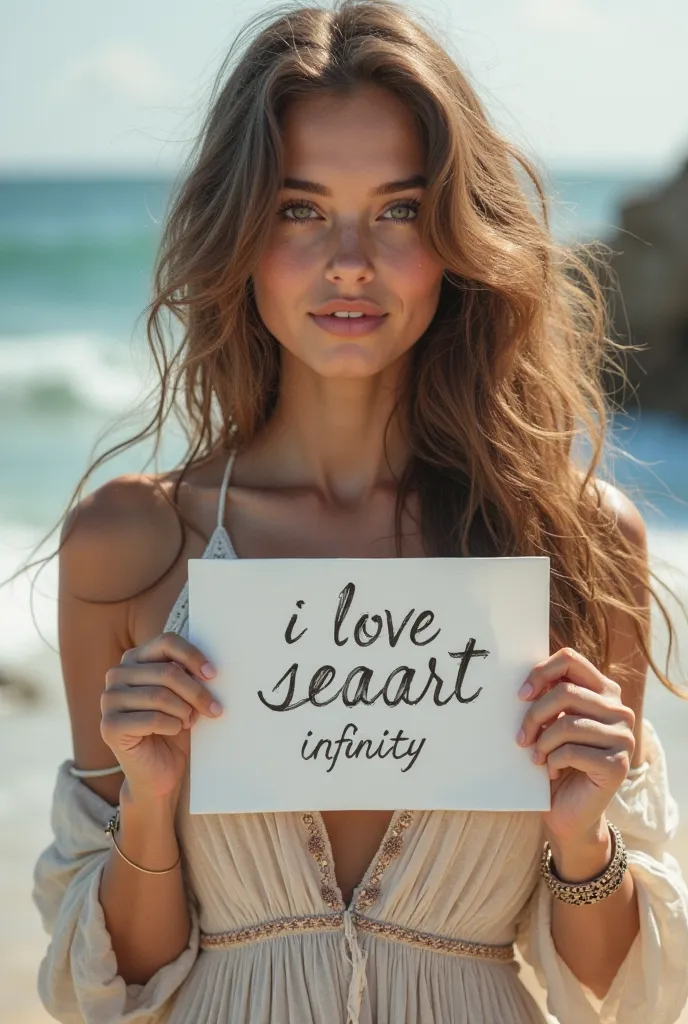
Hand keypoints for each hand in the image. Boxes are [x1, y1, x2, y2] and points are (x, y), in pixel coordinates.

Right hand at [101, 632, 222, 802]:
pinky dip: (172, 726)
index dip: (193, 656)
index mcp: (134, 659)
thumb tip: (208, 667)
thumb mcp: (183, 694)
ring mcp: (108, 700)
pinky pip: (152, 719)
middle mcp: (116, 675)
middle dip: (197, 692)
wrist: (160, 771)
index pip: (166, 642)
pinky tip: (174, 731)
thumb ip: (187, 674)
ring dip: (185, 711)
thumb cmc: (174, 727)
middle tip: (214, 709)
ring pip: (160, 696)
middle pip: (167, 672)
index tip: (213, 675)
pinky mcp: (109, 726)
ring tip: (189, 721)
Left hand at [517, 647, 634, 845]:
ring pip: (567, 723)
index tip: (520, 695)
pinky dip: (552, 762)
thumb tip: (523, 682)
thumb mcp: (551, 722)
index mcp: (604, 691)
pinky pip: (572, 751)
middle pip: (565, 691)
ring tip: (535, 757)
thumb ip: (547, 697)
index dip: (540, 672)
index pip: (570, 659)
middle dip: (534, 715)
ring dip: (542, 743)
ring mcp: (624, 738)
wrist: (570, 811)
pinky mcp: (618, 765)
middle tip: (521, 737)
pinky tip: (551, 772)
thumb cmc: (556, 761)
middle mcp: (620, 711)